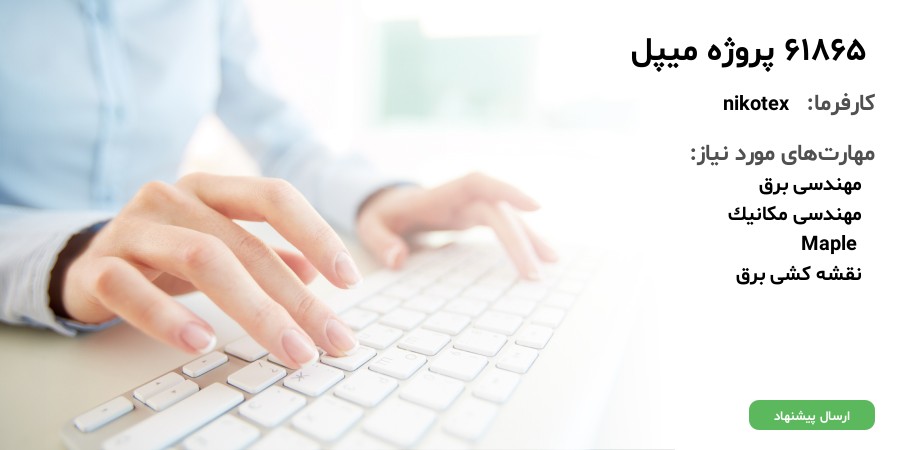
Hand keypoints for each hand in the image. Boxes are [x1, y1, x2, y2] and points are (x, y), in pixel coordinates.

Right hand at [60, 173, 360, 366]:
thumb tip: (316, 273)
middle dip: (296, 298)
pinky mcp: (98, 266)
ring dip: (253, 309)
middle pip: (245, 244)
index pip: (274, 197)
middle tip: (329, 338)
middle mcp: (172, 198)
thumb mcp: (219, 247)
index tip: (349, 279)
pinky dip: (169, 318)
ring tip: (287, 348)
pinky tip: (202, 342)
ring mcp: (133, 228)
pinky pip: (132, 289)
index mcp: (210, 190)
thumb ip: (265, 254)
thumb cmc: (165, 253)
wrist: (85, 262)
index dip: (317, 233)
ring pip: (201, 259)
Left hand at [356, 172, 557, 277]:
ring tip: (553, 262)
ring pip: (509, 218)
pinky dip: (522, 241)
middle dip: (520, 239)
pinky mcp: (477, 218)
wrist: (387, 204)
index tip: (536, 207)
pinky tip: (540, 258)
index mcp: (441, 194)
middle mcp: (463, 197)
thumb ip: (380, 241)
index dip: (507, 191)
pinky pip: (505, 226)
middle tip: (535, 273)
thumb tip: (398, 259)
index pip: (479, 184)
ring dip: (531, 238)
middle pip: (499, 211)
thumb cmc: (382, 214)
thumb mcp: (370, 226)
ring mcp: (472, 207)